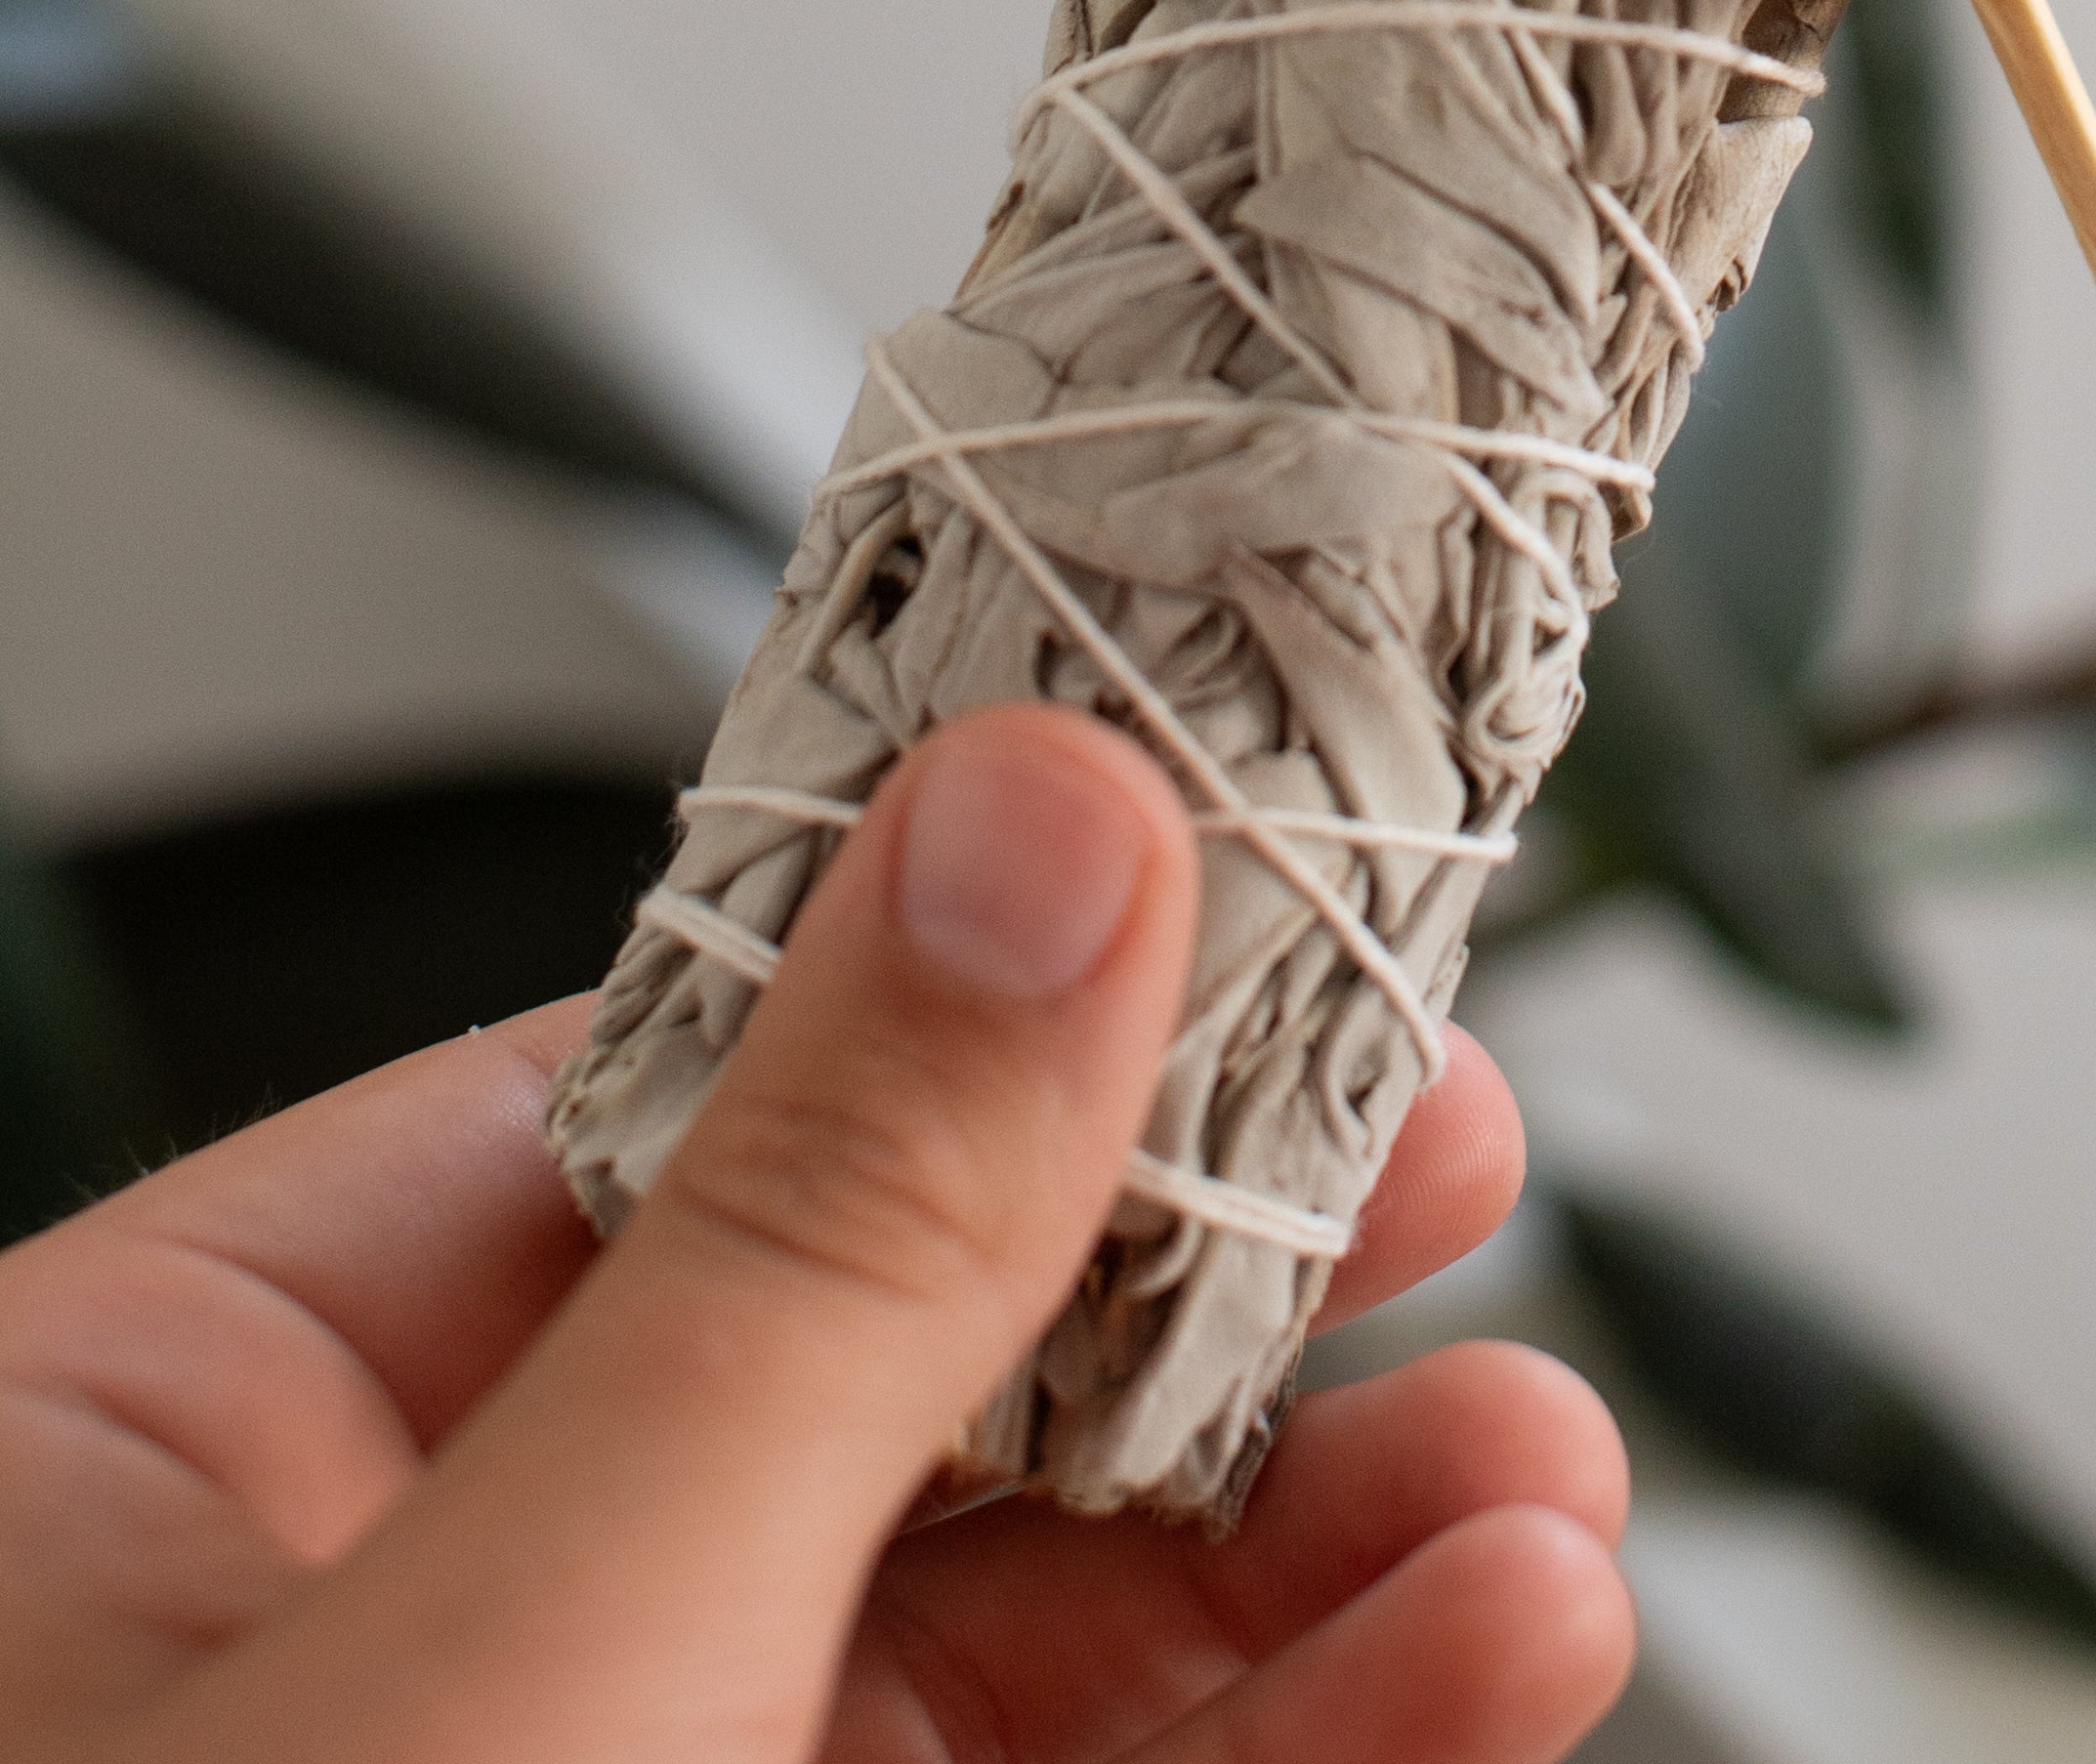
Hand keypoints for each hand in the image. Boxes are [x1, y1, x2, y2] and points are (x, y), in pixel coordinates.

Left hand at [0, 703, 1635, 1763]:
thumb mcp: (521, 1658)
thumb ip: (815, 1258)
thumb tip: (1048, 822)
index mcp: (160, 1451)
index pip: (648, 1085)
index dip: (994, 961)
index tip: (1270, 850)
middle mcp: (373, 1623)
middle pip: (879, 1345)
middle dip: (1215, 1276)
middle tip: (1456, 1146)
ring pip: (1015, 1618)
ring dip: (1322, 1552)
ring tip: (1535, 1473)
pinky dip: (1294, 1739)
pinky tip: (1477, 1653)